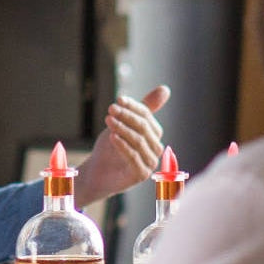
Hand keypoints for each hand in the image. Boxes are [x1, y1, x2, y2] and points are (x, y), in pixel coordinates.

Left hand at [76, 85, 170, 205]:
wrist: (97, 171)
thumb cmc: (111, 147)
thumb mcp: (123, 124)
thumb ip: (142, 108)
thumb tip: (166, 89)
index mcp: (154, 134)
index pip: (147, 116)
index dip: (134, 106)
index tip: (119, 99)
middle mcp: (156, 149)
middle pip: (144, 128)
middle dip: (127, 116)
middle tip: (111, 109)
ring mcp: (150, 163)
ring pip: (138, 141)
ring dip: (123, 128)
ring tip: (109, 120)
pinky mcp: (141, 175)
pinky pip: (133, 157)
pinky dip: (122, 145)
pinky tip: (112, 137)